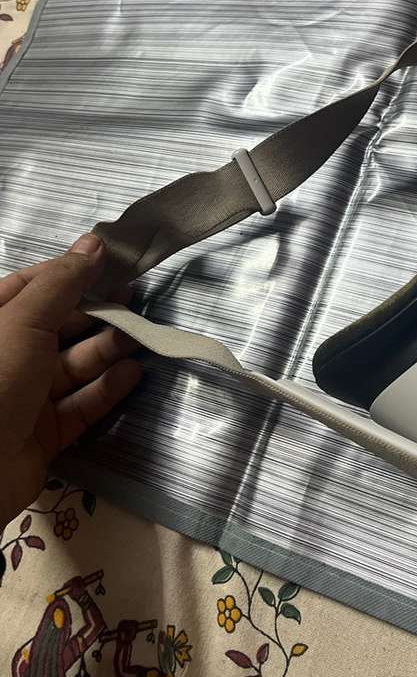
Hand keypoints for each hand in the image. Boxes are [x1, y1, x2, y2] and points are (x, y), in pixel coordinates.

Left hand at [0, 234, 141, 527]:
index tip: (112, 265)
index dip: (71, 275)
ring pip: (73, 366)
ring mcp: (23, 398)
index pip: (32, 287)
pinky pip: (80, 406)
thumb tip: (96, 242)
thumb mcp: (23, 320)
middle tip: (136, 301)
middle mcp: (6, 358)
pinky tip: (134, 373)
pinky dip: (107, 390)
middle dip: (96, 314)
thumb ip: (62, 282)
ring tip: (143, 337)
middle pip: (57, 327)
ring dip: (108, 351)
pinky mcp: (43, 434)